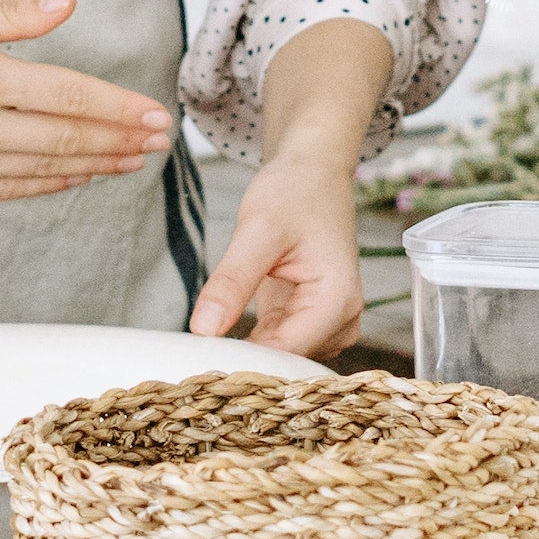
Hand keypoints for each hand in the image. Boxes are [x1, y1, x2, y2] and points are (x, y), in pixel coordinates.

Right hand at [0, 0, 176, 203]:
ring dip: (94, 167)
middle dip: (120, 141)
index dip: (118, 108)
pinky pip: (8, 191)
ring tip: (131, 162)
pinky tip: (75, 178)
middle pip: (65, 139)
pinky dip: (48, 186)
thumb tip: (69, 3)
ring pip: (42, 172)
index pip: (68, 96)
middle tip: (160, 142)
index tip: (155, 115)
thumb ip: (10, 16)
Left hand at [192, 154, 365, 353]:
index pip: (289, 352)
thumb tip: (203, 330)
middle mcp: (342, 317)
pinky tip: (225, 334)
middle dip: (248, 362)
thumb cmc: (295, 191)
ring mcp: (328, 321)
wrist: (311, 172)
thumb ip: (232, 282)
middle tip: (197, 360)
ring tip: (209, 347)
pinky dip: (253, 342)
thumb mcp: (257, 231)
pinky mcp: (309, 318)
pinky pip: (279, 345)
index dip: (245, 361)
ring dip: (250, 355)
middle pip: (290, 363)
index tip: (201, 366)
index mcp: (338, 299)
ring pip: (284, 360)